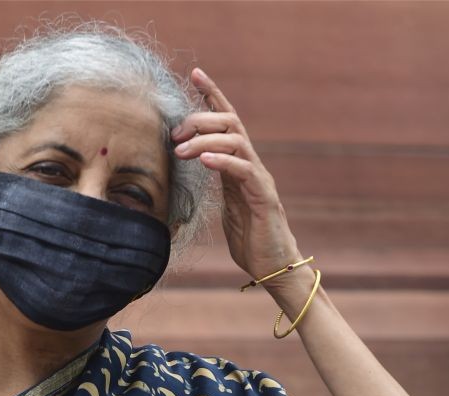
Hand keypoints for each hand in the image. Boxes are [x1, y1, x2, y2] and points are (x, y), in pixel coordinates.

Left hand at [171, 67, 301, 279]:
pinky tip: (204, 161)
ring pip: (235, 143)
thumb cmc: (250, 241)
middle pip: (229, 124)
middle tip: (174, 135)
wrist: (273, 267)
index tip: (195, 74)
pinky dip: (223, 162)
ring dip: (205, 141)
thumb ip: (215, 187)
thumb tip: (194, 172)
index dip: (212, 96)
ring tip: (181, 150)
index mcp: (239, 167)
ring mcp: (259, 180)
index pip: (227, 122)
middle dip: (199, 121)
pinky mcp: (264, 198)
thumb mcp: (225, 208)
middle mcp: (251, 166)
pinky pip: (244, 171)